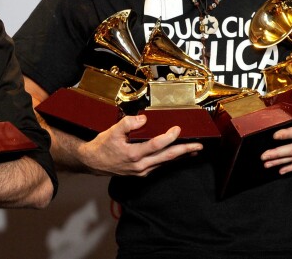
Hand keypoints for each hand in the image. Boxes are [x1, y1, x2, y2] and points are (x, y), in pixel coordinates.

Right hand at [77, 115, 203, 176]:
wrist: (93, 162)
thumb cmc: (102, 147)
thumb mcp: (112, 131)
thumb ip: (128, 123)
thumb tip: (143, 119)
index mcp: (133, 154)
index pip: (156, 145)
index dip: (169, 137)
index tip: (177, 129)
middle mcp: (140, 165)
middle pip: (167, 157)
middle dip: (184, 150)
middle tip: (198, 145)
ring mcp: (142, 171)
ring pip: (165, 162)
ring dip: (180, 156)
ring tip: (193, 149)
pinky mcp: (142, 173)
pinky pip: (159, 165)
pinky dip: (169, 159)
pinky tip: (176, 155)